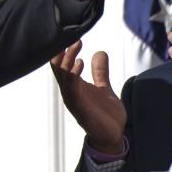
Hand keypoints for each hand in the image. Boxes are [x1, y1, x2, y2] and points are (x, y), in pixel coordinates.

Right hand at [49, 40, 126, 154]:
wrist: (113, 136)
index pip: (62, 65)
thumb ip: (100, 72)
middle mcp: (70, 91)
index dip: (64, 50)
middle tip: (74, 37)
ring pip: (63, 76)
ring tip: (76, 45)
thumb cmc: (105, 114)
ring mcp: (73, 100)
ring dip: (68, 60)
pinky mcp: (81, 109)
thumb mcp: (104, 87)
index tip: (73, 36)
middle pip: (59, 68)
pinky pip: (72, 90)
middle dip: (64, 51)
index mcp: (74, 86)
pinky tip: (78, 65)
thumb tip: (99, 52)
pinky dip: (73, 77)